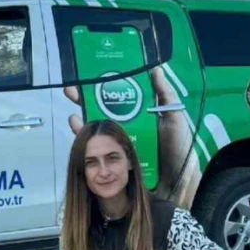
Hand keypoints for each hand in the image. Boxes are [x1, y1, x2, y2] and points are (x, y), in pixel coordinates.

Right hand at [63, 65, 200, 207]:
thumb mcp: (175, 118)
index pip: (117, 98)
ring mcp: (117, 145)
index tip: (88, 76)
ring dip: (81, 121)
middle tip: (70, 91)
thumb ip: (165, 95)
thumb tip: (156, 69)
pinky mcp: (113, 161)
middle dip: (84, 101)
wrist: (179, 180)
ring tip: (73, 114)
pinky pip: (95, 150)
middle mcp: (125, 128)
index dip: (102, 87)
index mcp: (138, 115)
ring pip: (95, 130)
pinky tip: (79, 132)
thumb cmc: (179, 147)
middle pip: (100, 111)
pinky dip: (85, 141)